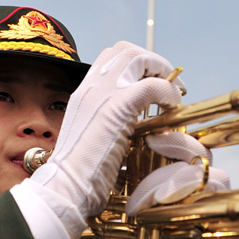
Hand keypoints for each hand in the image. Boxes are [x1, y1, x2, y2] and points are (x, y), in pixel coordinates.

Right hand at [29, 41, 183, 238]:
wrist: (64, 188)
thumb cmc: (78, 176)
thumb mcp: (89, 140)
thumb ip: (105, 127)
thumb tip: (126, 131)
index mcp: (83, 93)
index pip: (109, 59)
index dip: (135, 65)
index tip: (152, 81)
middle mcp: (91, 87)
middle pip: (125, 50)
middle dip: (152, 61)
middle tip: (169, 82)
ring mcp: (103, 93)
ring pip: (138, 57)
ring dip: (162, 70)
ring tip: (174, 93)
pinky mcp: (118, 107)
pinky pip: (153, 86)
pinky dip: (168, 93)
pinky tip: (172, 108)